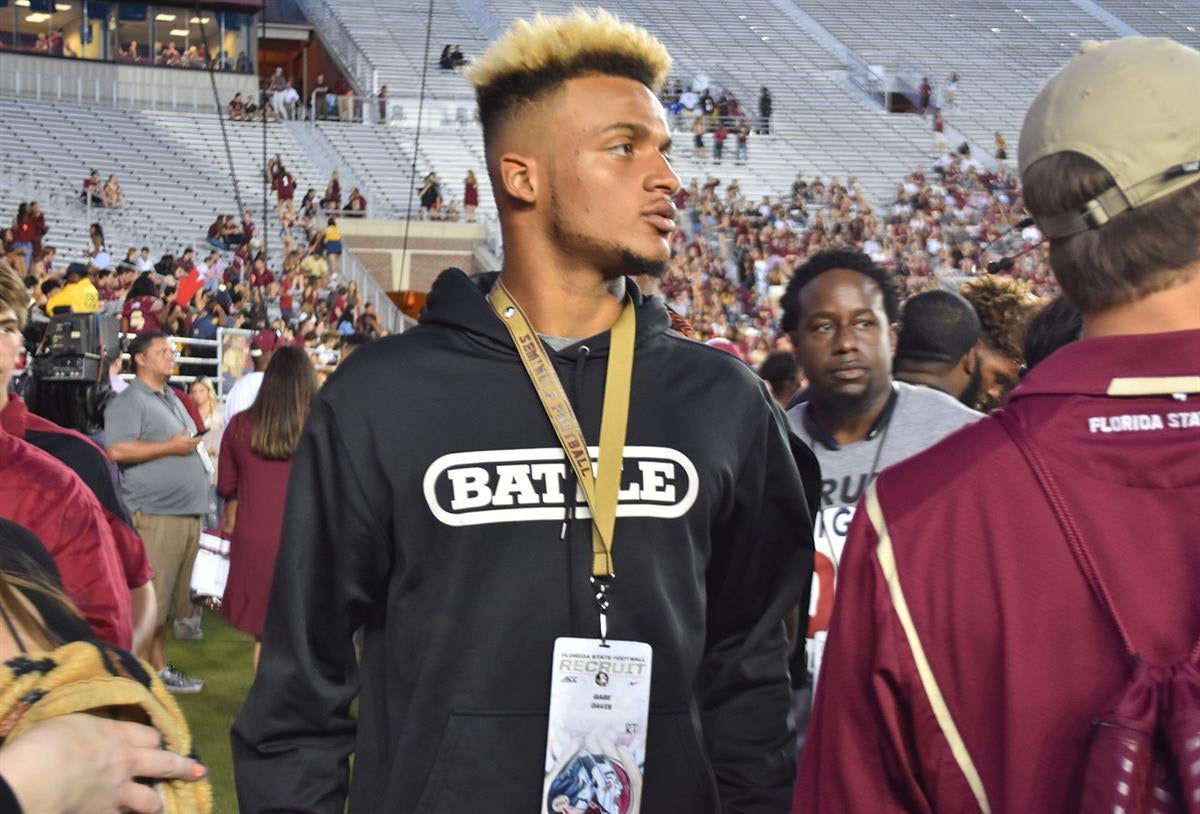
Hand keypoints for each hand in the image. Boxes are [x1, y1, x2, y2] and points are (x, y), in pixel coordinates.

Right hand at [0, 714, 204, 813]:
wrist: (38, 776)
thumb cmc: (50, 741)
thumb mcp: (74, 721)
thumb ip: (92, 727)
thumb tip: (92, 731)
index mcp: (120, 736)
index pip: (152, 736)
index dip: (157, 740)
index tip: (160, 743)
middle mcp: (127, 763)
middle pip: (165, 764)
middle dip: (184, 768)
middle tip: (200, 772)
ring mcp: (118, 792)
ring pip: (150, 801)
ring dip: (156, 804)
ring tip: (161, 806)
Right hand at [169, 430, 202, 455]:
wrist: (168, 448)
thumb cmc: (173, 441)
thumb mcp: (179, 434)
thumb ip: (185, 431)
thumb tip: (188, 428)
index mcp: (189, 442)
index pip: (198, 439)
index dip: (200, 437)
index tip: (201, 435)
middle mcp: (190, 447)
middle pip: (197, 444)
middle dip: (199, 441)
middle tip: (199, 438)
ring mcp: (188, 451)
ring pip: (195, 448)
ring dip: (196, 445)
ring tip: (195, 443)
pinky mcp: (185, 454)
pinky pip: (191, 452)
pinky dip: (193, 449)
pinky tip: (191, 448)